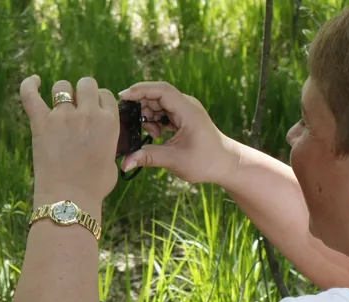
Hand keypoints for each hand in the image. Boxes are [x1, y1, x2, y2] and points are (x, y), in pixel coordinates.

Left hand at [19, 75, 118, 212]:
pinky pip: (30, 95)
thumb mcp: (113, 161)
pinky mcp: (41, 124)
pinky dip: (29, 85)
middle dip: (83, 93)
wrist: (69, 199)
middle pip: (86, 84)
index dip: (99, 101)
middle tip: (78, 108)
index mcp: (109, 122)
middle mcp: (87, 114)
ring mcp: (63, 117)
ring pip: (62, 86)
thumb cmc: (93, 186)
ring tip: (60, 105)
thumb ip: (109, 143)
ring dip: (62, 92)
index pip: (106, 95)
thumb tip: (104, 141)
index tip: (94, 112)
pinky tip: (34, 81)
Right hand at [117, 82, 238, 184]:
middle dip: (141, 106)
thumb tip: (125, 163)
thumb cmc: (206, 161)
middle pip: (157, 95)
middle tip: (130, 123)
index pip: (161, 90)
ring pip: (159, 104)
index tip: (123, 97)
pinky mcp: (183, 117)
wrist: (226, 164)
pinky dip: (155, 121)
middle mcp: (186, 105)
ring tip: (151, 135)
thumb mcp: (174, 160)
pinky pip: (164, 112)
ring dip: (148, 116)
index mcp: (187, 110)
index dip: (141, 90)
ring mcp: (185, 110)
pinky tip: (156, 136)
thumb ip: (148, 158)